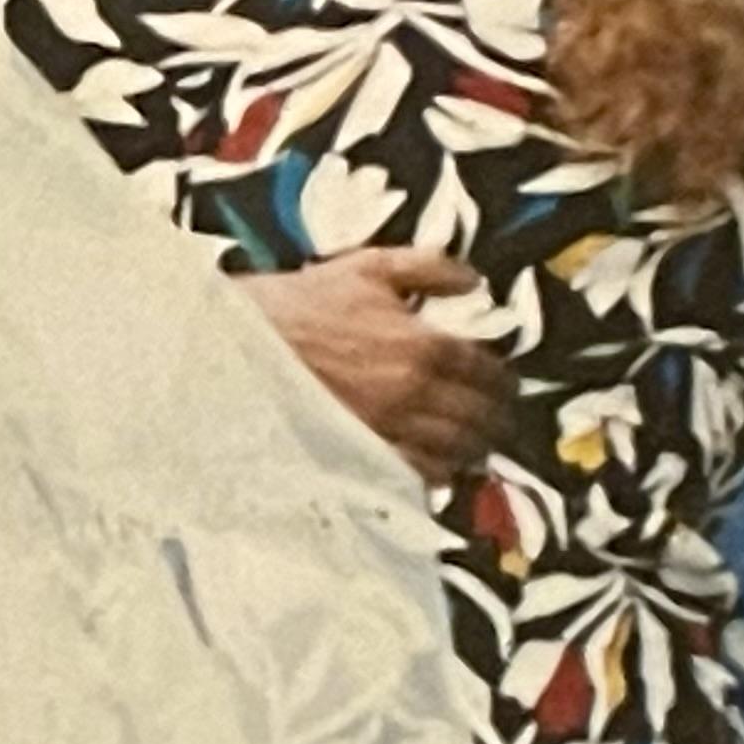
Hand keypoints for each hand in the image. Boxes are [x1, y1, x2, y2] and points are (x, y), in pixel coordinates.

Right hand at [239, 250, 511, 486]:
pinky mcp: (361, 456)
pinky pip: (415, 475)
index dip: (504, 383)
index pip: (490, 375)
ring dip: (470, 450)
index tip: (503, 386)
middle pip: (481, 420)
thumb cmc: (299, 305)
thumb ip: (429, 268)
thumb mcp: (366, 268)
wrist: (238, 345)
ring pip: (455, 453)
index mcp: (425, 346)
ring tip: (471, 446)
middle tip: (496, 420)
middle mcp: (415, 395)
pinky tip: (433, 466)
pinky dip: (434, 473)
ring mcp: (389, 431)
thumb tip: (474, 281)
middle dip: (495, 420)